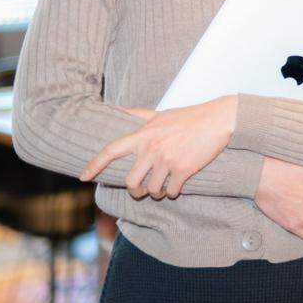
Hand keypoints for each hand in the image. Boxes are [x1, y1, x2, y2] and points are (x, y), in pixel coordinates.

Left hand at [80, 96, 237, 199]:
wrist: (218, 120)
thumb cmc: (189, 116)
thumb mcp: (160, 114)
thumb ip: (139, 115)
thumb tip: (118, 109)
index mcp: (143, 134)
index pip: (111, 150)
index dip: (94, 165)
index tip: (83, 177)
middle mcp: (152, 148)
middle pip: (131, 182)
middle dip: (135, 191)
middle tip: (141, 191)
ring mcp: (167, 160)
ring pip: (152, 190)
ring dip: (157, 193)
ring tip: (163, 189)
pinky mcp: (184, 170)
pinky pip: (171, 191)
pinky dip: (173, 193)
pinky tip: (178, 186)